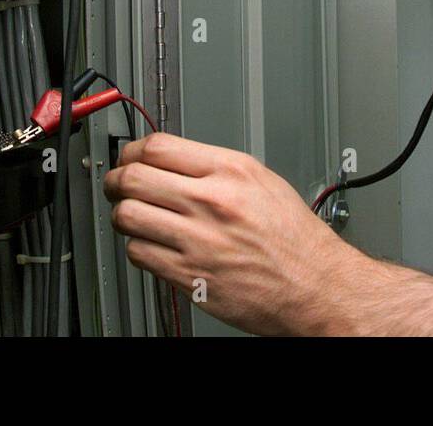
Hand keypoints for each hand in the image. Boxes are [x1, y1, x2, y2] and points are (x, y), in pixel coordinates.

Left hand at [103, 132, 353, 335]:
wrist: (315, 286)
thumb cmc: (296, 239)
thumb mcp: (263, 182)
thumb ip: (216, 168)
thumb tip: (175, 161)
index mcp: (231, 171)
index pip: (158, 146)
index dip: (132, 151)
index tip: (129, 157)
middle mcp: (212, 201)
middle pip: (134, 177)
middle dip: (117, 180)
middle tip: (117, 185)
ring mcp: (198, 239)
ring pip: (128, 215)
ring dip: (122, 214)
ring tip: (131, 216)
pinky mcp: (190, 275)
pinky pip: (139, 253)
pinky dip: (138, 247)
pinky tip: (151, 245)